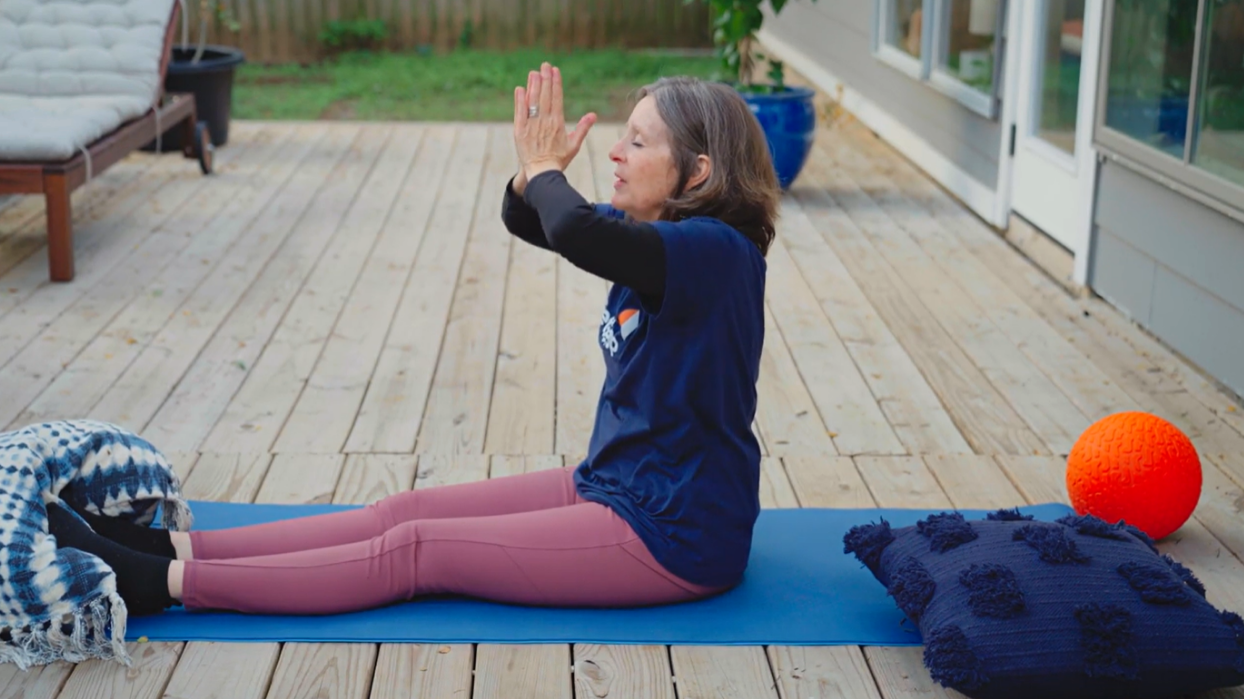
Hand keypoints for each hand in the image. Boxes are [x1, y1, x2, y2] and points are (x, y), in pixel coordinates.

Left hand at [513, 62, 595, 183]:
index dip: (556, 83)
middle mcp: (544, 122)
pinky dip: (520, 100)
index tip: (555, 70)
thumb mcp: (574, 145)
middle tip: (544, 65)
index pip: (557, 98)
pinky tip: (520, 89)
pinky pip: (519, 113)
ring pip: (532, 102)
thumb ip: (583, 128)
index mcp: (557, 124)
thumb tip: (593, 115)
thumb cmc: (559, 160)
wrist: (542, 173)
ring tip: (534, 73)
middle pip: (545, 96)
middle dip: (545, 79)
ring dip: (533, 86)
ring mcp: (531, 126)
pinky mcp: (519, 131)